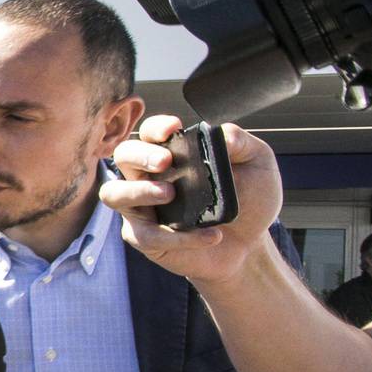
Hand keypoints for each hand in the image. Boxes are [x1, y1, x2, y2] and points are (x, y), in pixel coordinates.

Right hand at [102, 116, 282, 283]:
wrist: (251, 243)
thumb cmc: (249, 200)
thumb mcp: (258, 164)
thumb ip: (241, 143)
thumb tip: (220, 134)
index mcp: (172, 153)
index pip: (151, 132)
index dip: (157, 128)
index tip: (174, 129)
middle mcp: (150, 176)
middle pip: (123, 155)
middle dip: (140, 155)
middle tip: (165, 162)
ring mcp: (143, 207)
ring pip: (114, 194)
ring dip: (137, 191)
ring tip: (169, 194)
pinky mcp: (147, 238)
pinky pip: (147, 235)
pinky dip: (178, 236)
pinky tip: (211, 235)